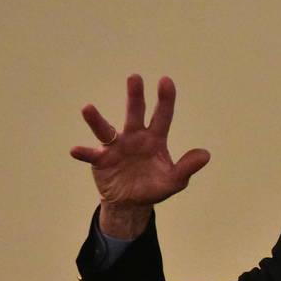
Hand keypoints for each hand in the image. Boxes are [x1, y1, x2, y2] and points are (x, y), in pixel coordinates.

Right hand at [71, 75, 209, 236]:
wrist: (131, 204)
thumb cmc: (153, 187)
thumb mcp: (174, 181)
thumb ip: (187, 168)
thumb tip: (205, 154)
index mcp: (154, 139)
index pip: (162, 116)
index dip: (165, 99)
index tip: (166, 81)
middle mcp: (134, 137)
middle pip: (135, 113)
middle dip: (135, 96)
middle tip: (134, 77)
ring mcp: (116, 147)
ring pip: (107, 129)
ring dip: (97, 119)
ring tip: (88, 109)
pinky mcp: (101, 160)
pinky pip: (91, 155)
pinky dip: (84, 153)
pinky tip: (75, 151)